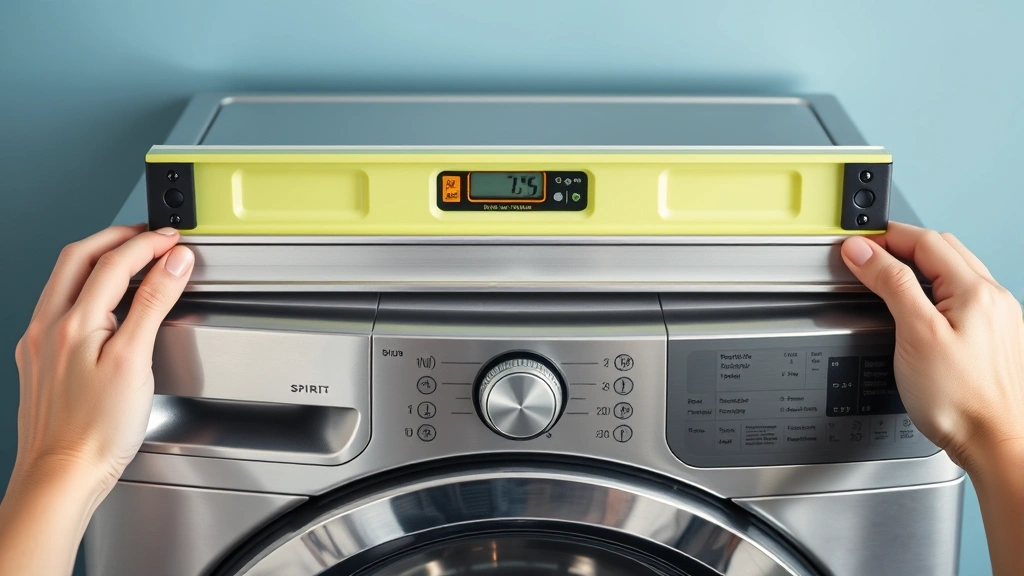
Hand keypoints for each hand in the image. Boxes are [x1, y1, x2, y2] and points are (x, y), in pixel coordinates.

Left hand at [12, 224, 192, 495]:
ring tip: (130, 259)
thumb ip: (153, 304)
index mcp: (71, 322)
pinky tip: (103, 302)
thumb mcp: (134, 361)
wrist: (62, 475)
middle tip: (149, 236)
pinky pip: (58, 306)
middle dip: (115, 238)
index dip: (148, 243)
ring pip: (64, 280)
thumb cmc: (96, 430)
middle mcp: (48, 327)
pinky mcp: (40, 361)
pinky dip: (86, 287)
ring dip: (98, 258)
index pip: (113, 261)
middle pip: (78, 258)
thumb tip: (172, 263)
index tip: (173, 240)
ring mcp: (39, 343)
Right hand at [840, 223, 1023, 469]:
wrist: (996, 443)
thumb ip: (890, 284)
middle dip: (902, 244)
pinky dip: (935, 288)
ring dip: (920, 264)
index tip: (856, 245)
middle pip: (943, 249)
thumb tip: (864, 252)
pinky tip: (920, 305)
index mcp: (976, 291)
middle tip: (867, 255)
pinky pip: (963, 296)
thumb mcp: (915, 334)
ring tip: (887, 274)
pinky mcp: (994, 338)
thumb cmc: (961, 399)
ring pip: (955, 271)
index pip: (925, 241)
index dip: (886, 237)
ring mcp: (998, 319)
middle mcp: (993, 299)